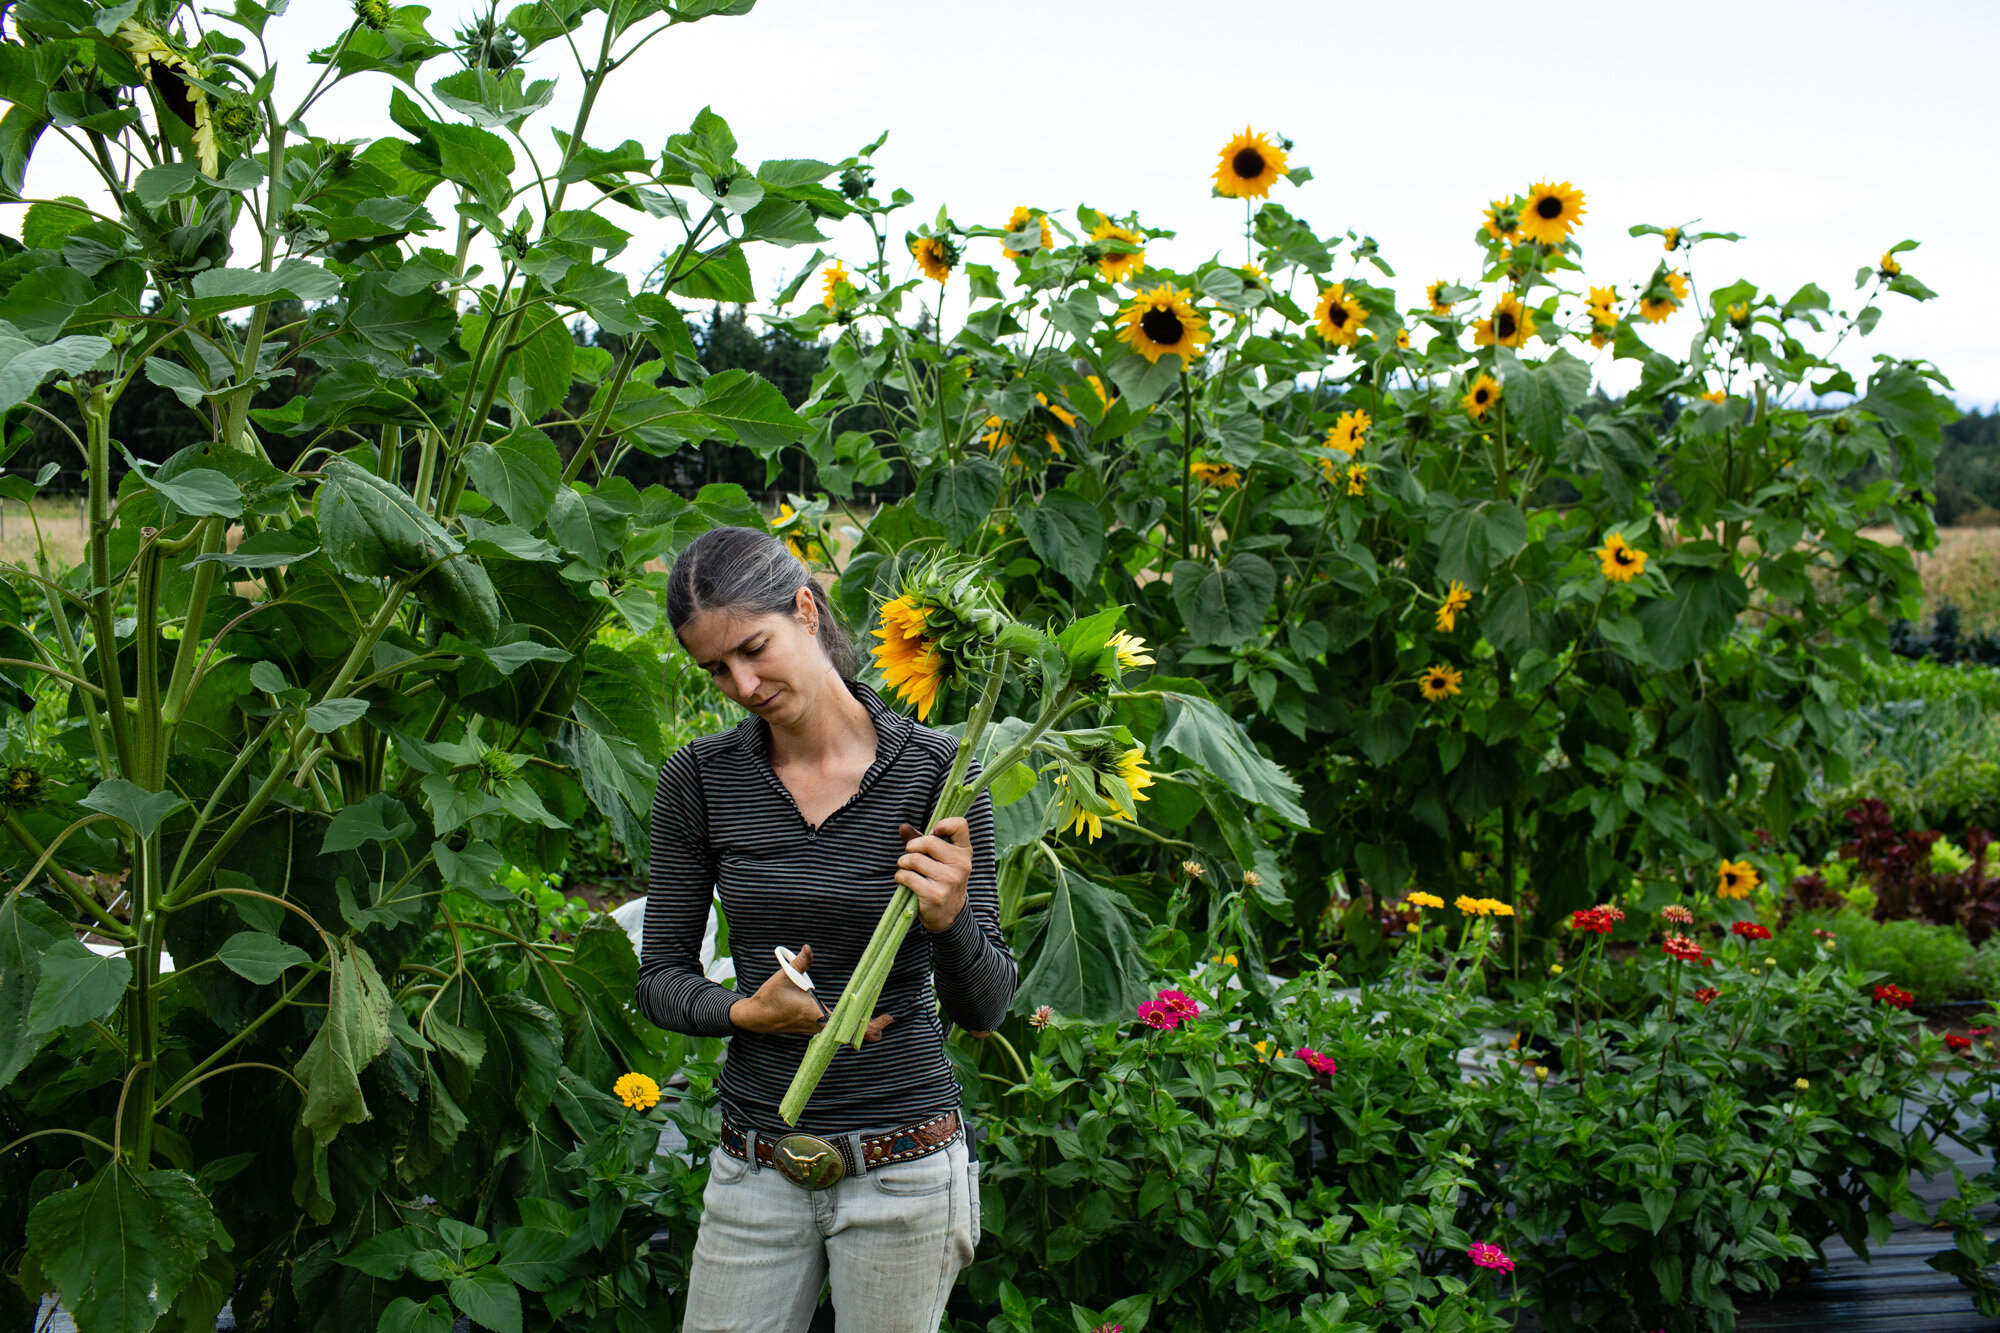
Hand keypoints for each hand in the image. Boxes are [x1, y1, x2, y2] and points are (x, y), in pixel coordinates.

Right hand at [728, 942, 894, 1040]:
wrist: (756, 1017)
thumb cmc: (770, 998)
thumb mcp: (785, 976)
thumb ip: (800, 962)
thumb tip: (808, 948)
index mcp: (814, 1014)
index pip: (845, 1024)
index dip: (864, 1025)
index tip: (881, 1022)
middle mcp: (817, 1025)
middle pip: (849, 1031)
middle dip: (869, 1028)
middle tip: (888, 1021)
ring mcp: (815, 1029)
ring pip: (842, 1032)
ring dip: (860, 1029)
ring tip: (880, 1026)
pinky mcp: (812, 1028)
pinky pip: (835, 1031)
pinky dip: (848, 1029)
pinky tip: (857, 1025)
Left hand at [897, 818, 972, 932]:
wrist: (949, 915)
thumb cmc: (942, 880)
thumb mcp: (940, 859)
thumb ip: (923, 841)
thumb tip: (902, 827)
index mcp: (964, 852)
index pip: (960, 825)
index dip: (943, 825)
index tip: (933, 834)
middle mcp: (961, 865)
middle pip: (929, 841)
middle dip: (912, 847)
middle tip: (910, 855)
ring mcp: (949, 880)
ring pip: (915, 860)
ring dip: (903, 863)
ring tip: (905, 868)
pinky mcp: (935, 894)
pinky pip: (908, 877)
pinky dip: (900, 876)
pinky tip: (904, 880)